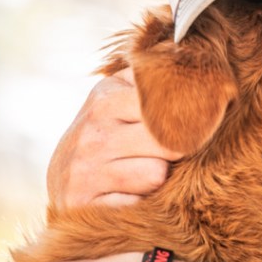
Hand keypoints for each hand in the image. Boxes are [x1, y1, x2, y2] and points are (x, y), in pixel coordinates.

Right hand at [47, 68, 183, 209]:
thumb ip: (151, 81)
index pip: (168, 103)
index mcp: (105, 96)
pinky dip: (138, 203)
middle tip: (166, 153)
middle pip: (169, 140)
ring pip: (156, 173)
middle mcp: (92, 129)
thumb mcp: (120, 99)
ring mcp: (84, 168)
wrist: (64, 183)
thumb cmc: (107, 137)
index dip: (190, 116)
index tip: (196, 120)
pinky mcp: (82, 204)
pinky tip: (128, 195)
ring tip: (142, 173)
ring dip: (157, 178)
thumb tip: (198, 57)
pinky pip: (137, 204)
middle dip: (177, 150)